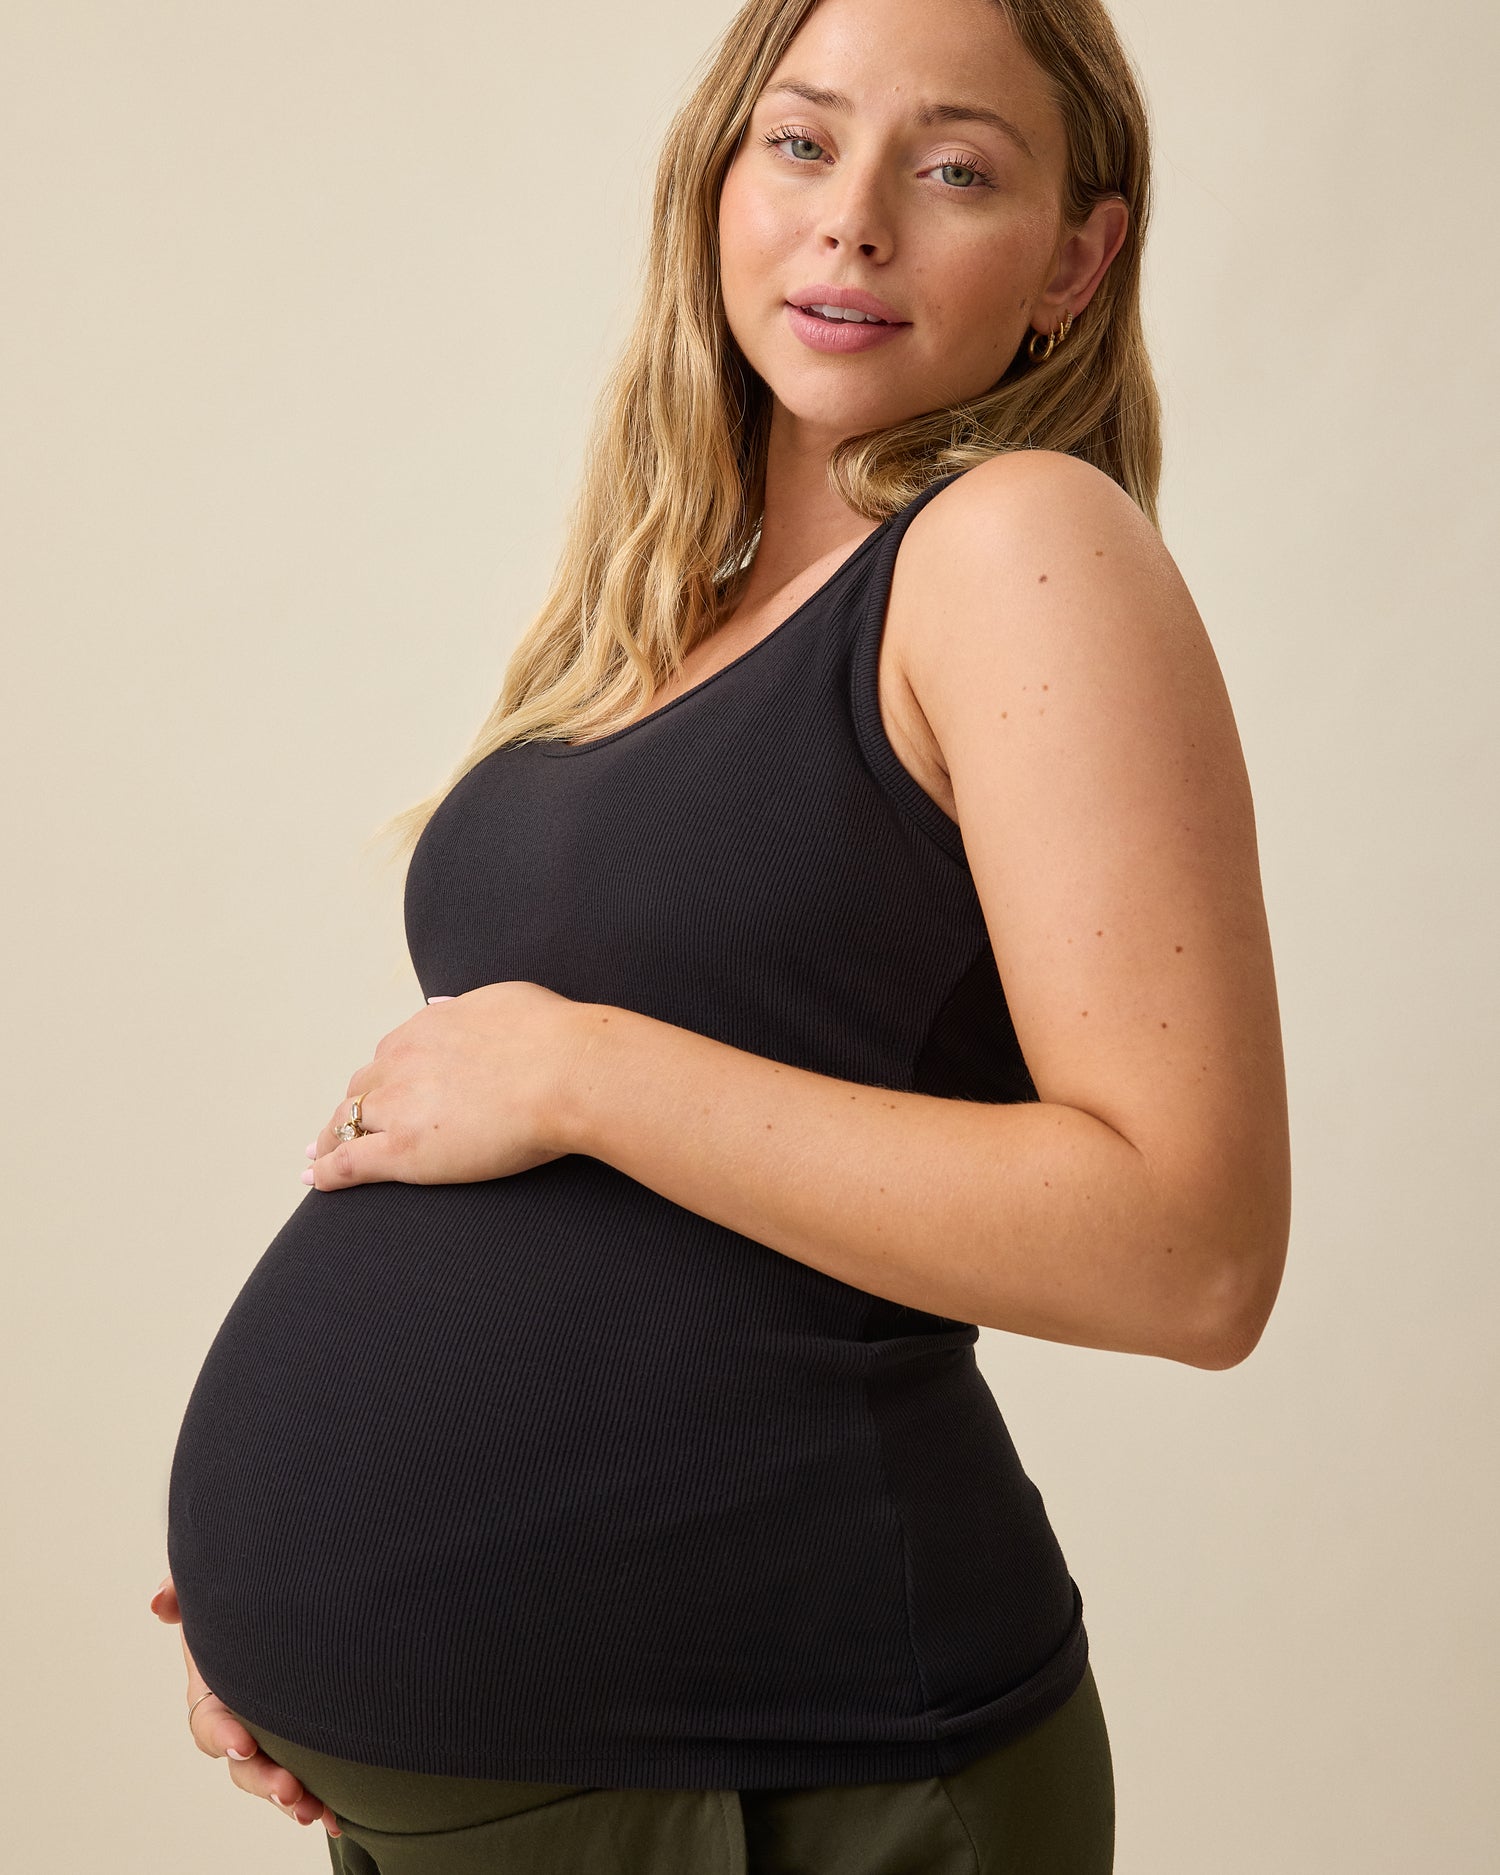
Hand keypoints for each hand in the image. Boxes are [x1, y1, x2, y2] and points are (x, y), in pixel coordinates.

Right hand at [150, 1573, 341, 1836]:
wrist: (300, 1604)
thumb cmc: (248, 1598)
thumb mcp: (213, 1592)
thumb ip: (184, 1591)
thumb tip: (159, 1604)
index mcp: (215, 1688)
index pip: (209, 1721)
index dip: (222, 1735)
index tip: (244, 1743)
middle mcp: (240, 1719)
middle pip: (243, 1763)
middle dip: (263, 1780)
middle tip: (290, 1789)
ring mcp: (271, 1734)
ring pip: (272, 1777)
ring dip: (290, 1798)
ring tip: (312, 1810)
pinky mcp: (302, 1741)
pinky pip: (308, 1776)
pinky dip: (320, 1798)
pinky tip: (339, 1814)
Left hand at [305, 981, 593, 1190]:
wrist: (565, 1071)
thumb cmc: (553, 1036)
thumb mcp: (504, 1000)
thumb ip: (470, 1007)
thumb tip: (446, 1003)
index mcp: (427, 1028)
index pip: (390, 1056)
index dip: (381, 1078)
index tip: (377, 1091)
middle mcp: (402, 1061)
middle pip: (363, 1089)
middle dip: (352, 1108)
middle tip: (339, 1127)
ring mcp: (399, 1106)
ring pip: (346, 1124)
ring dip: (330, 1139)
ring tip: (319, 1157)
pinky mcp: (403, 1149)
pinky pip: (350, 1162)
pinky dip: (327, 1172)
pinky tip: (315, 1180)